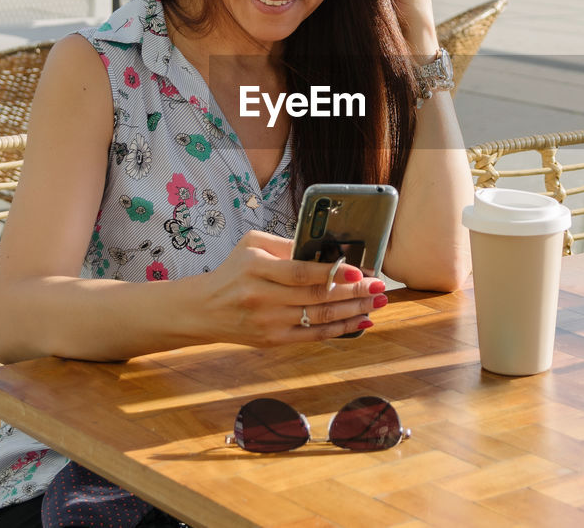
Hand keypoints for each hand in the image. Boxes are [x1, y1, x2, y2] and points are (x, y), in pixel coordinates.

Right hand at [197, 231, 386, 345]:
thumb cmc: (233, 271)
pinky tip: (360, 321)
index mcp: (257, 268)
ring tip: (377, 302)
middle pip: (317, 297)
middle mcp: (263, 297)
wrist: (203, 309)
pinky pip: (313, 336)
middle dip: (354, 293)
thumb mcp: (252, 245)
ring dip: (354, 311)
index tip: (360, 272)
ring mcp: (269, 322)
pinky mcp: (273, 340)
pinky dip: (340, 330)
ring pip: (319, 318)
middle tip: (380, 287)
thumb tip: (325, 248)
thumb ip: (286, 244)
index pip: (302, 273)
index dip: (334, 274)